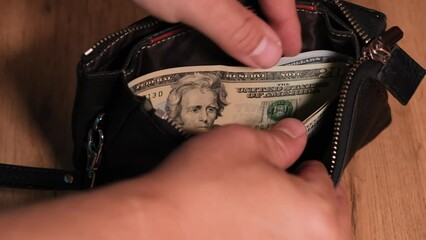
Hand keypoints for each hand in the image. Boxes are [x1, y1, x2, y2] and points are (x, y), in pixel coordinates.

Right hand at [0, 119, 349, 239]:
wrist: (157, 227)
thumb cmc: (202, 189)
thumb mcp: (246, 144)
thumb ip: (282, 139)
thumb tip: (296, 133)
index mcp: (318, 217)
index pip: (327, 179)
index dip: (305, 161)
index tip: (292, 158)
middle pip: (322, 214)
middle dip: (302, 191)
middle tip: (278, 177)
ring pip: (298, 231)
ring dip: (285, 214)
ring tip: (257, 197)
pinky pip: (273, 239)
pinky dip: (265, 230)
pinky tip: (243, 219)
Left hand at [131, 0, 300, 67]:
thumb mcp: (200, 2)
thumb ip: (236, 28)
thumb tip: (271, 55)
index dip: (288, 26)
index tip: (292, 53)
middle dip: (270, 25)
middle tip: (273, 57)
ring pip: (241, 0)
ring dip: (247, 22)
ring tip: (250, 51)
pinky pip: (220, 1)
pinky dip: (224, 16)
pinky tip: (219, 32)